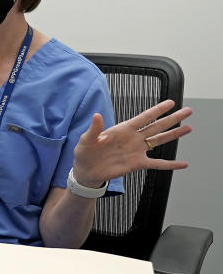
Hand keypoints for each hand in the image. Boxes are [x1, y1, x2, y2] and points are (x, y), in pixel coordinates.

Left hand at [72, 99, 192, 186]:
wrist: (86, 171)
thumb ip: (94, 129)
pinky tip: (182, 164)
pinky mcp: (137, 163)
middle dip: (172, 118)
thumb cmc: (85, 153)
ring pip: (159, 141)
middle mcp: (133, 138)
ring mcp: (136, 151)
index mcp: (122, 129)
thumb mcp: (86, 140)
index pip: (143, 117)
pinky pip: (157, 164)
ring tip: (188, 128)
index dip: (157, 110)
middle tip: (187, 111)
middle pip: (156, 126)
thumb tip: (97, 116)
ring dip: (174, 134)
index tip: (170, 102)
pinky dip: (170, 164)